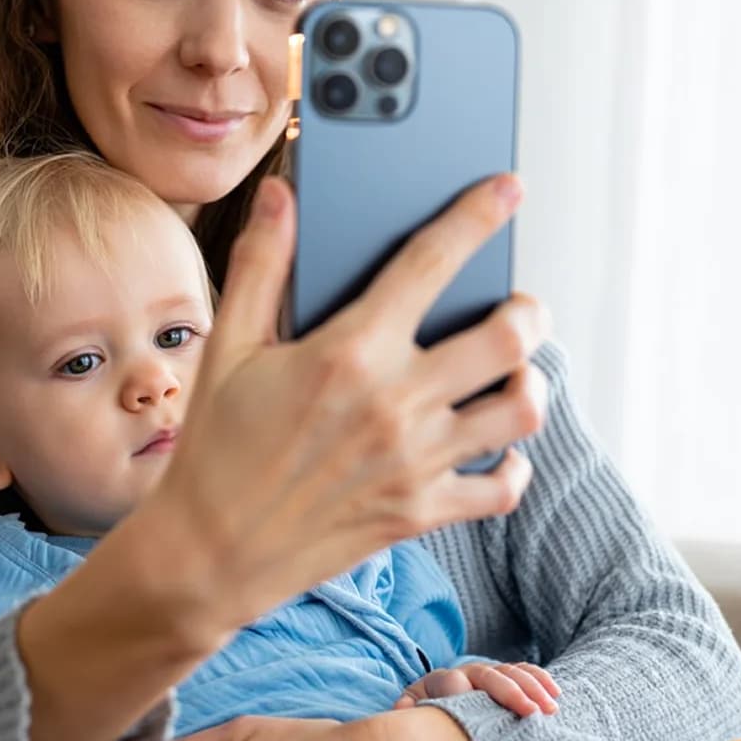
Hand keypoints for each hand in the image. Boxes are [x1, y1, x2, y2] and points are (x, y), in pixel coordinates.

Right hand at [132, 173, 551, 635]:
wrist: (210, 552)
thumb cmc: (216, 447)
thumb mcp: (230, 347)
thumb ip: (261, 264)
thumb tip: (282, 195)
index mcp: (348, 352)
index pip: (431, 263)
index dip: (477, 216)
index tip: (505, 189)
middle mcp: (395, 404)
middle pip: (507, 338)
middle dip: (527, 309)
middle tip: (517, 305)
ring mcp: (415, 463)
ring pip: (521, 410)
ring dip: (530, 381)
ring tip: (513, 370)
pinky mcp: (421, 514)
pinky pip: (502, 488)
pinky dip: (513, 463)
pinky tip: (493, 444)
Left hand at [393, 662, 560, 716]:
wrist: (435, 694)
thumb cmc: (426, 708)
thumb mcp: (413, 709)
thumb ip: (409, 709)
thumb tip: (400, 712)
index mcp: (441, 681)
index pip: (453, 681)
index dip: (463, 690)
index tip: (474, 700)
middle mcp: (467, 673)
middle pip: (490, 676)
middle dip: (512, 692)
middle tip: (532, 712)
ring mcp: (488, 673)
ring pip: (512, 672)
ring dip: (533, 687)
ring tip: (550, 707)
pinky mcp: (505, 677)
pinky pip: (525, 672)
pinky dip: (540, 679)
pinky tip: (555, 692)